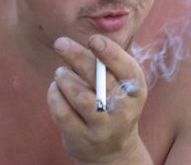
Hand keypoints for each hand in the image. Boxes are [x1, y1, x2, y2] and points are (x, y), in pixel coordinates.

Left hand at [47, 35, 149, 164]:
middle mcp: (124, 111)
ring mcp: (103, 128)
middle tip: (60, 43)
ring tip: (61, 73)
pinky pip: (62, 112)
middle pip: (99, 79)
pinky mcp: (82, 139)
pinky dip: (55, 94)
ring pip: (79, 96)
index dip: (110, 53)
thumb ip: (102, 64)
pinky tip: (56, 88)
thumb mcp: (118, 85)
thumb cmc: (111, 103)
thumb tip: (71, 46)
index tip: (93, 40)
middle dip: (77, 56)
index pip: (127, 69)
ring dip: (64, 77)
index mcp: (136, 91)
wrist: (111, 149)